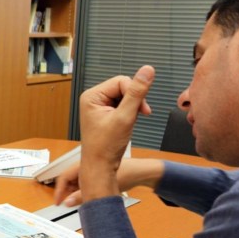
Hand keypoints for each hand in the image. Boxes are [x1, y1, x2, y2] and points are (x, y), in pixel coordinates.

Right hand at [55, 158, 165, 205]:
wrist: (141, 172)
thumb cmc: (125, 174)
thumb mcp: (101, 188)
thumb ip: (82, 196)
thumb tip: (67, 202)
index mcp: (83, 165)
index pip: (63, 177)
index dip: (58, 190)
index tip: (57, 202)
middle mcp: (85, 166)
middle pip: (69, 180)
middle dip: (67, 193)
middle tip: (67, 205)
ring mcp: (92, 170)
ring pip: (77, 183)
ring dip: (76, 193)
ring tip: (80, 203)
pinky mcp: (98, 175)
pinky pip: (85, 184)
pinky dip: (85, 192)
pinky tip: (89, 199)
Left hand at [79, 65, 154, 200]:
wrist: (100, 167)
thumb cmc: (105, 147)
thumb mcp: (125, 117)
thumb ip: (137, 92)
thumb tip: (147, 70)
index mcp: (91, 96)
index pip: (121, 81)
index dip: (135, 93)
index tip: (143, 110)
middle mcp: (93, 99)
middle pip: (123, 88)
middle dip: (134, 101)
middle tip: (136, 117)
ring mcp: (98, 107)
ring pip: (124, 97)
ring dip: (132, 108)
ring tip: (128, 123)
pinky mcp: (105, 114)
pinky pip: (122, 105)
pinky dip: (129, 114)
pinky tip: (126, 124)